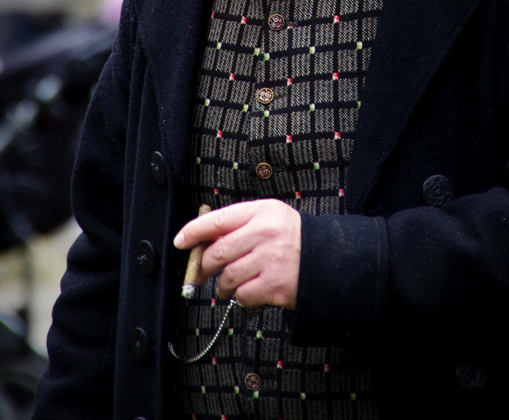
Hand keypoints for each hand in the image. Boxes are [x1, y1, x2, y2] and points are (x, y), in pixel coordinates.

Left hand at [174, 199, 300, 309]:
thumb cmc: (291, 237)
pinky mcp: (276, 285)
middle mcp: (265, 233)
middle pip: (218, 252)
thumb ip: (239, 224)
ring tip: (228, 285)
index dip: (194, 231)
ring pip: (228, 276)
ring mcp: (271, 260)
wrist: (328, 258)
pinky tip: (248, 291)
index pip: (219, 219)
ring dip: (222, 285)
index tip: (181, 241)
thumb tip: (202, 241)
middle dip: (203, 266)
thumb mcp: (269, 217)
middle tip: (200, 273)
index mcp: (261, 212)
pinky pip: (243, 295)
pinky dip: (240, 296)